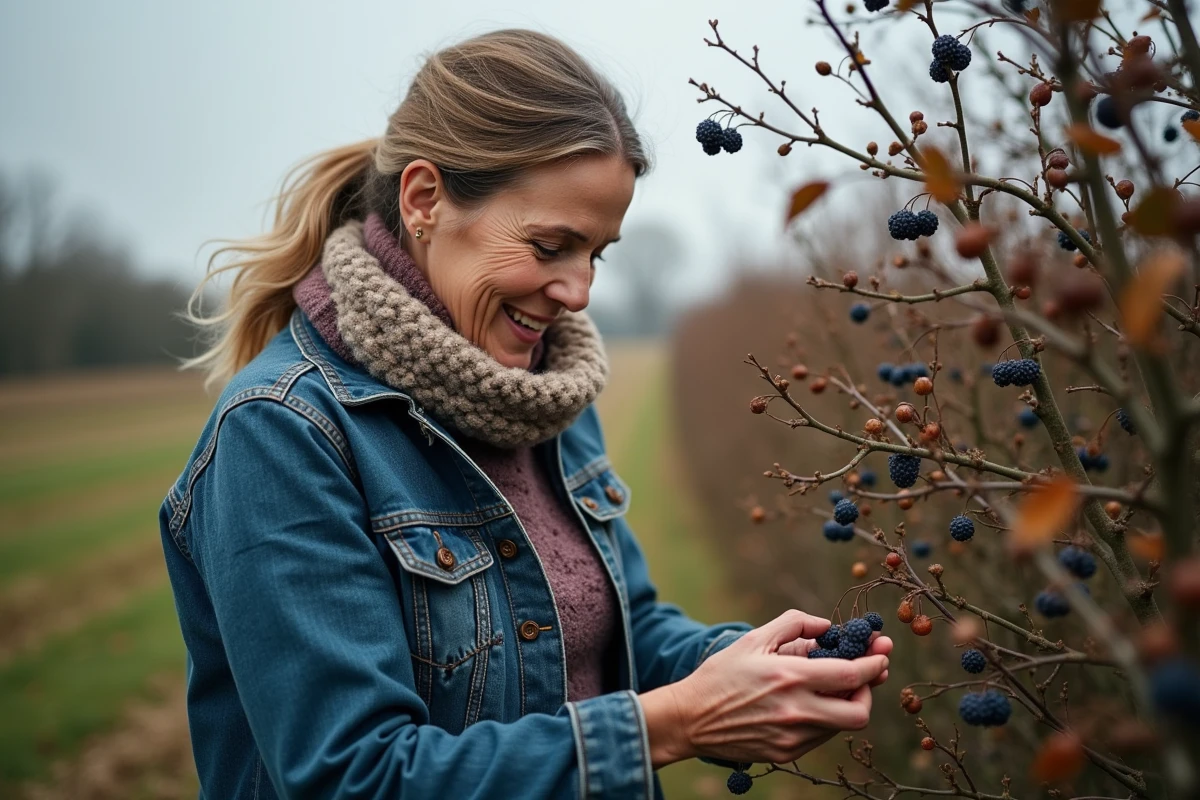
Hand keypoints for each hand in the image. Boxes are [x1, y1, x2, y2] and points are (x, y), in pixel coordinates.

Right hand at [639, 610, 887, 767]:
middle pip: (859, 712)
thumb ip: (794, 624)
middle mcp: (796, 711)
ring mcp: (792, 737)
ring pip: (841, 726)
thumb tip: (826, 626)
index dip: (874, 663)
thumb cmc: (721, 675)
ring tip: (833, 686)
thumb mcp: (754, 639)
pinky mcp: (786, 753)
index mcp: (789, 678)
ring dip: (846, 704)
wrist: (690, 719)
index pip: (852, 675)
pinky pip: (820, 737)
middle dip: (869, 692)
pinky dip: (825, 719)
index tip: (881, 652)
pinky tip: (810, 703)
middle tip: (863, 676)